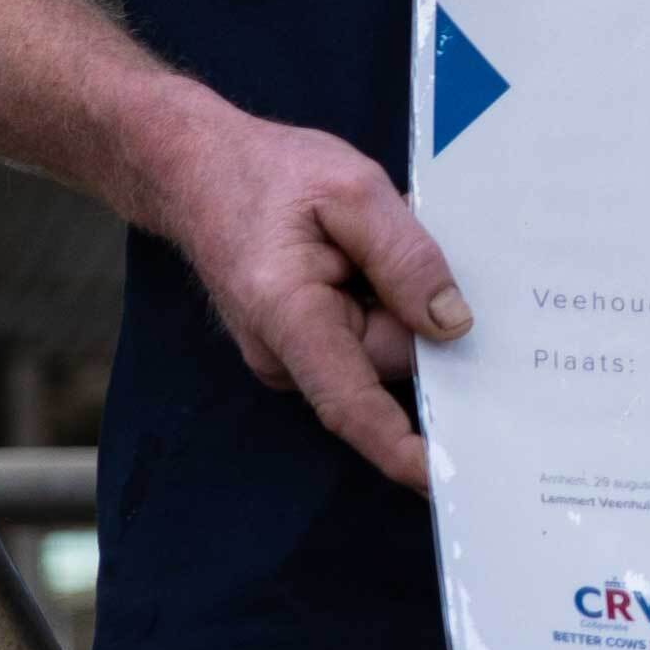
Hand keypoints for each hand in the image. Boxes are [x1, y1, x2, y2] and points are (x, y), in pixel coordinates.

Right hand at [127, 94, 466, 491]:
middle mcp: (285, 352)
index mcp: (290, 316)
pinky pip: (368, 335)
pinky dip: (383, 299)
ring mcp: (292, 353)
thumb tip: (453, 325)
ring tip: (368, 239)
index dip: (401, 446)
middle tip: (405, 240)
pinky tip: (363, 254)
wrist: (196, 169)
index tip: (446, 480)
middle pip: (393, 360)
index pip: (353, 404)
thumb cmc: (270, 174)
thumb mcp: (353, 191)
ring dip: (398, 298)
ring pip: (385, 346)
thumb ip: (407, 256)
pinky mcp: (303, 343)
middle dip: (419, 312)